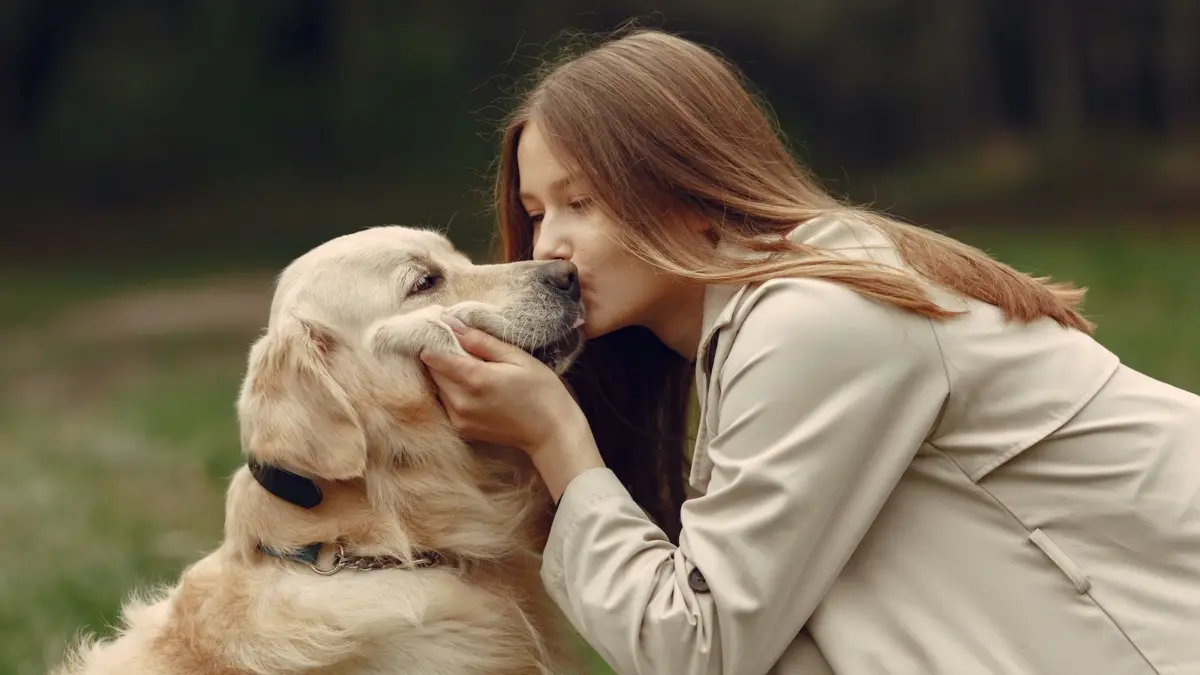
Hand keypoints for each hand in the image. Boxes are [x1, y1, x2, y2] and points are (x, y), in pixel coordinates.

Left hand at [419, 316, 604, 498]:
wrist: (551, 433)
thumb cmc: (541, 390)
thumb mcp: (517, 357)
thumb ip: (481, 342)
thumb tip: (452, 323)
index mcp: (474, 379)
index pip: (434, 356)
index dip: (436, 341)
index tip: (446, 332)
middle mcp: (460, 401)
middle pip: (434, 372)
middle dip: (442, 357)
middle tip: (464, 348)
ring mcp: (459, 418)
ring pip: (439, 387)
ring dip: (447, 375)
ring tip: (473, 367)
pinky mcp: (462, 428)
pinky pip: (446, 403)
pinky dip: (453, 392)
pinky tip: (475, 387)